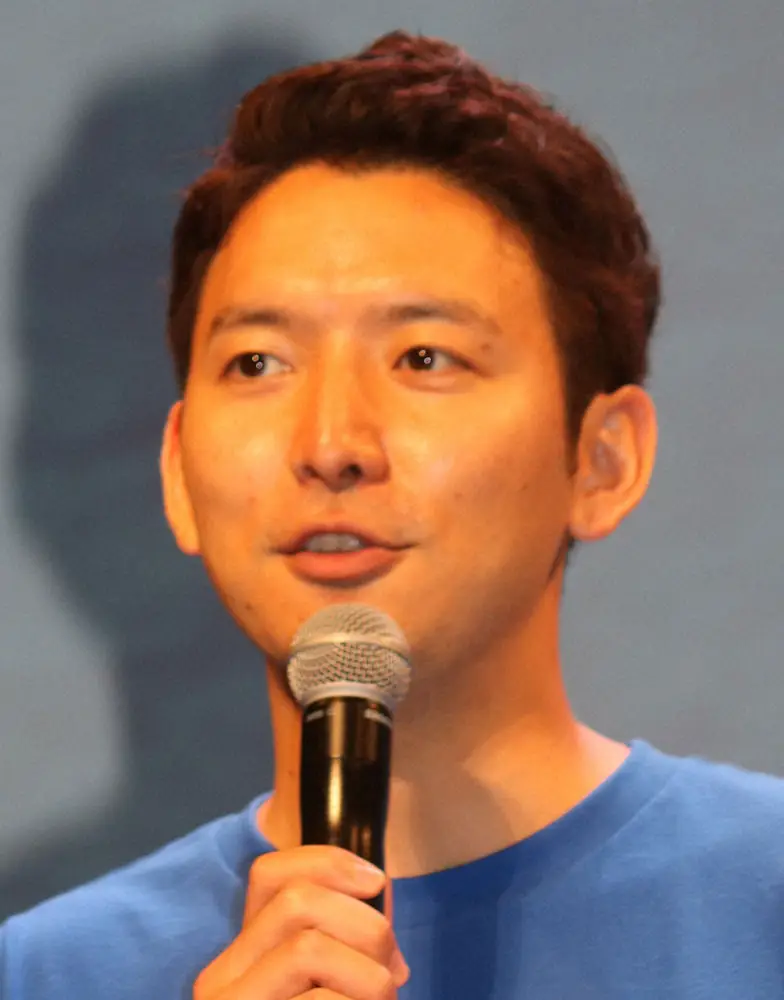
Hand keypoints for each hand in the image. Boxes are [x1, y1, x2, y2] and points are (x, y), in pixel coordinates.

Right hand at [193, 845, 408, 998]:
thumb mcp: (330, 981)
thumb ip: (341, 940)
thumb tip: (374, 889)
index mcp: (242, 956)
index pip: (269, 872)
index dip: (330, 861)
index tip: (377, 884)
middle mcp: (221, 980)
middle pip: (298, 901)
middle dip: (367, 926)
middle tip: (395, 972)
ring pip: (309, 946)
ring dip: (368, 975)